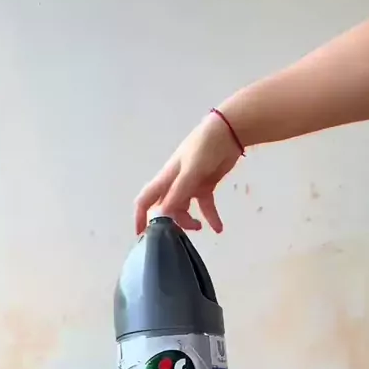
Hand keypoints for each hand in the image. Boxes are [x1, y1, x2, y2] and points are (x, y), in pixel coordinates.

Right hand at [134, 112, 242, 234]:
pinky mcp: (205, 185)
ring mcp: (190, 185)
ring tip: (201, 227)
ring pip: (184, 208)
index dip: (140, 216)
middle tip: (181, 235)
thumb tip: (162, 214)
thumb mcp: (190, 171)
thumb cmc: (204, 147)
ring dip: (190, 221)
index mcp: (166, 178)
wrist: (228, 133)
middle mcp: (175, 183)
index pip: (146, 200)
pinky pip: (205, 205)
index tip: (141, 234)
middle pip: (166, 208)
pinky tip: (218, 228)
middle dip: (171, 222)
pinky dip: (210, 216)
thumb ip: (178, 193)